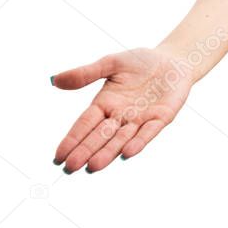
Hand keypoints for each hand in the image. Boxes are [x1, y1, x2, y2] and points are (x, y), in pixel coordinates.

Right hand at [50, 47, 194, 172]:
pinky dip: (138, 142)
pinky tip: (128, 152)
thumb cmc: (141, 62)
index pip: (85, 124)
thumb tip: (54, 79)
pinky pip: (148, 132)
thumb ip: (86, 73)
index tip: (58, 156)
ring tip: (93, 166)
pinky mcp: (160, 118)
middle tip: (70, 168)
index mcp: (105, 104)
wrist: (173, 60)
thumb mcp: (111, 63)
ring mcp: (140, 119)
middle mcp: (120, 116)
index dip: (73, 139)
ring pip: (121, 139)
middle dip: (86, 151)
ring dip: (108, 152)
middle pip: (100, 136)